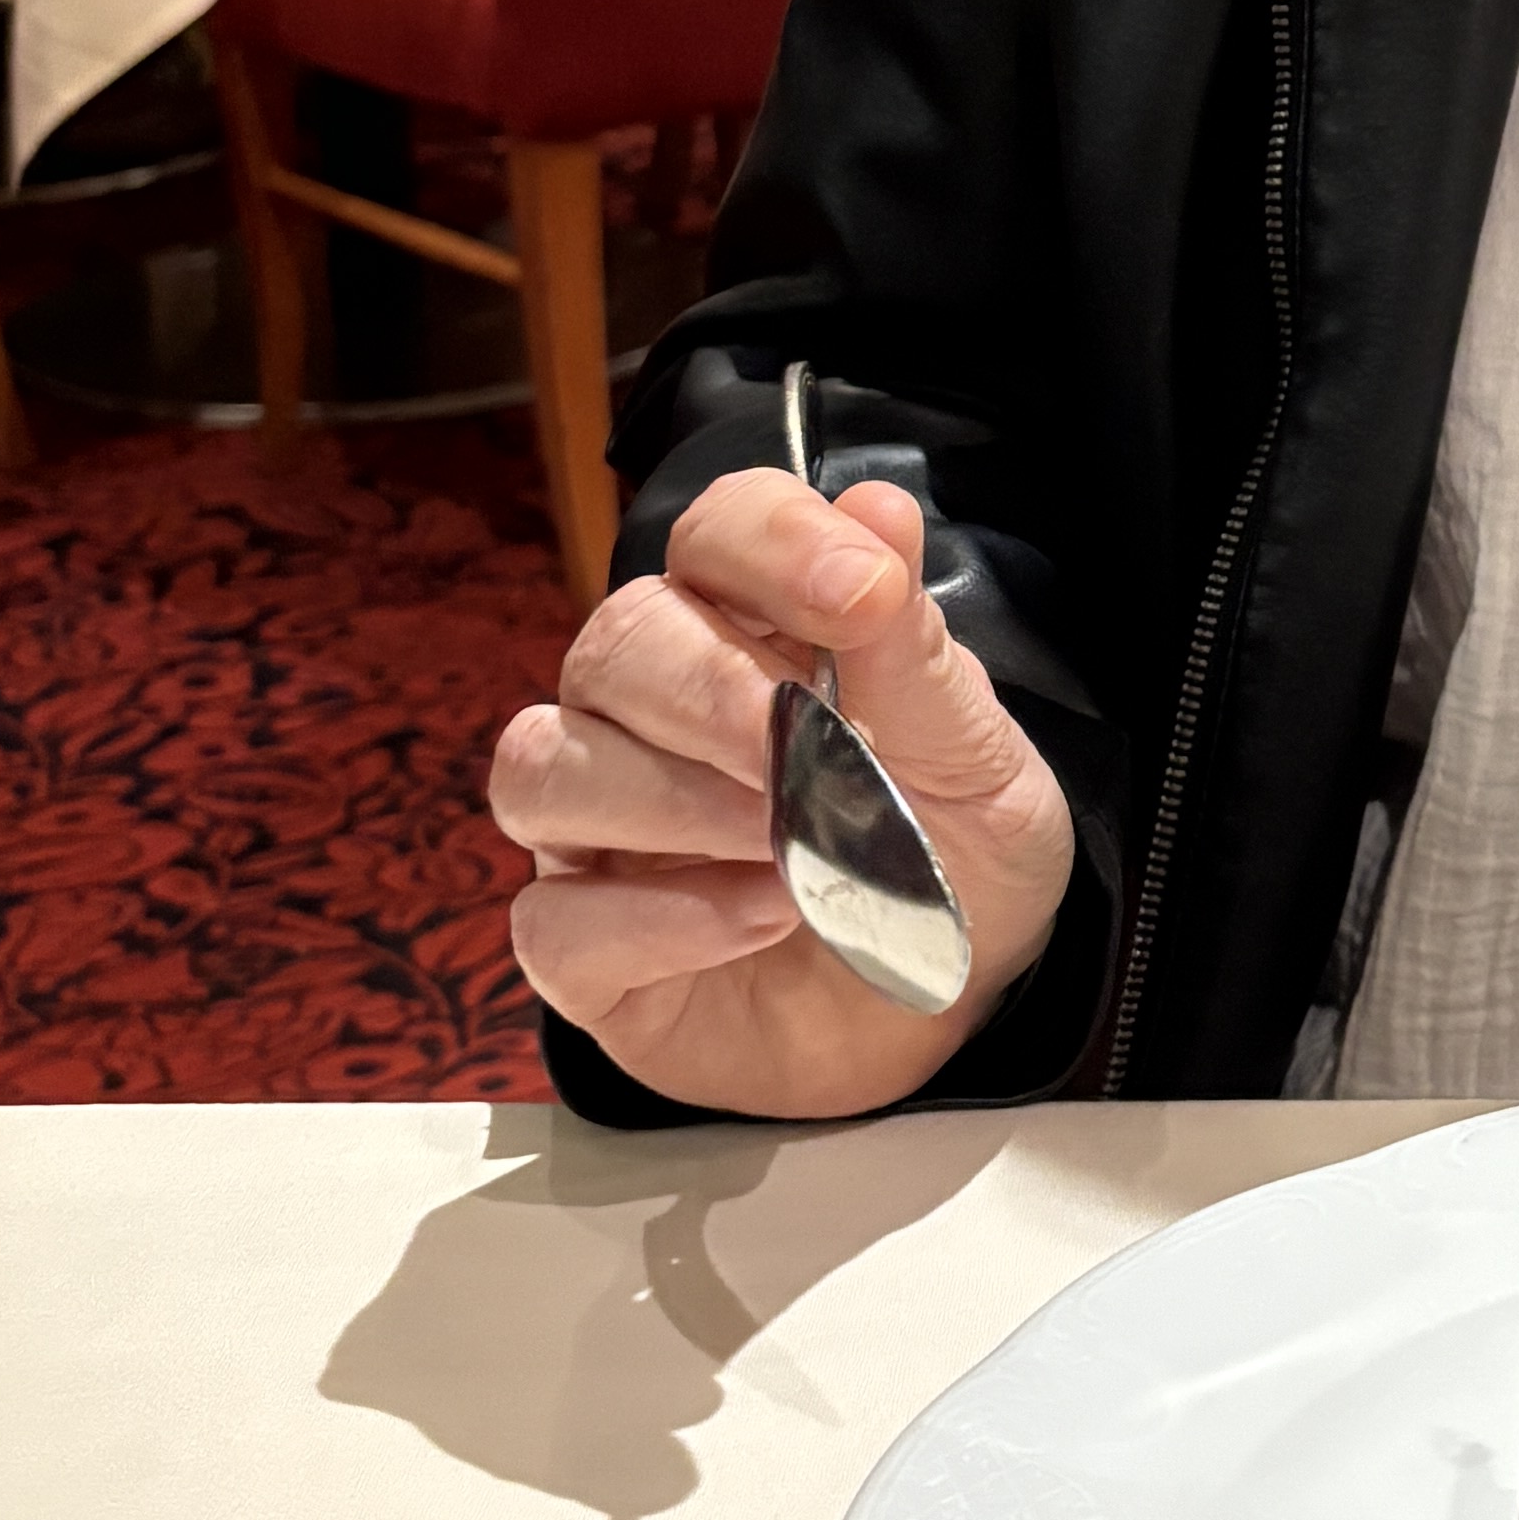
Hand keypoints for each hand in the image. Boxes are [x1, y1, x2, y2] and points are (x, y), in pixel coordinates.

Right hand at [495, 472, 1076, 1121]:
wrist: (958, 1010)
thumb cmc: (951, 858)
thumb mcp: (973, 761)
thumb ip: (911, 649)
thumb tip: (878, 510)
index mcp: (750, 635)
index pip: (715, 535)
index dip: (771, 544)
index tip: (858, 593)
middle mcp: (648, 715)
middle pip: (615, 645)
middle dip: (713, 693)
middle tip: (807, 754)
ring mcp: (599, 833)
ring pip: (545, 767)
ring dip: (669, 800)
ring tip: (785, 846)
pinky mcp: (581, 953)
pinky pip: (551, 919)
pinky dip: (656, 918)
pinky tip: (758, 919)